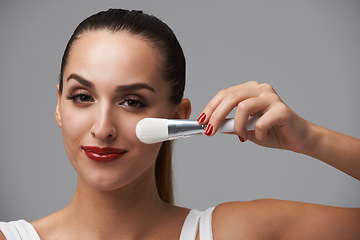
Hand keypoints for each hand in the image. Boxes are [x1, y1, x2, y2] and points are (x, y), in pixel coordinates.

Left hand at [198, 81, 315, 153]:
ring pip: (243, 107)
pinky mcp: (281, 109)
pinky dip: (257, 134)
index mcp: (250, 90)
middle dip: (216, 116)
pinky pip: (260, 122)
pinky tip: (263, 137)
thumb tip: (209, 125)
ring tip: (244, 136)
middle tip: (210, 131)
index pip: (225, 94)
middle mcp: (260, 89)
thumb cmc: (272, 131)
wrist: (297, 139)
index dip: (211, 107)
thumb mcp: (244, 129)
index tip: (201, 121)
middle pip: (231, 97)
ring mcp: (271, 97)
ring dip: (238, 127)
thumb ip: (229, 125)